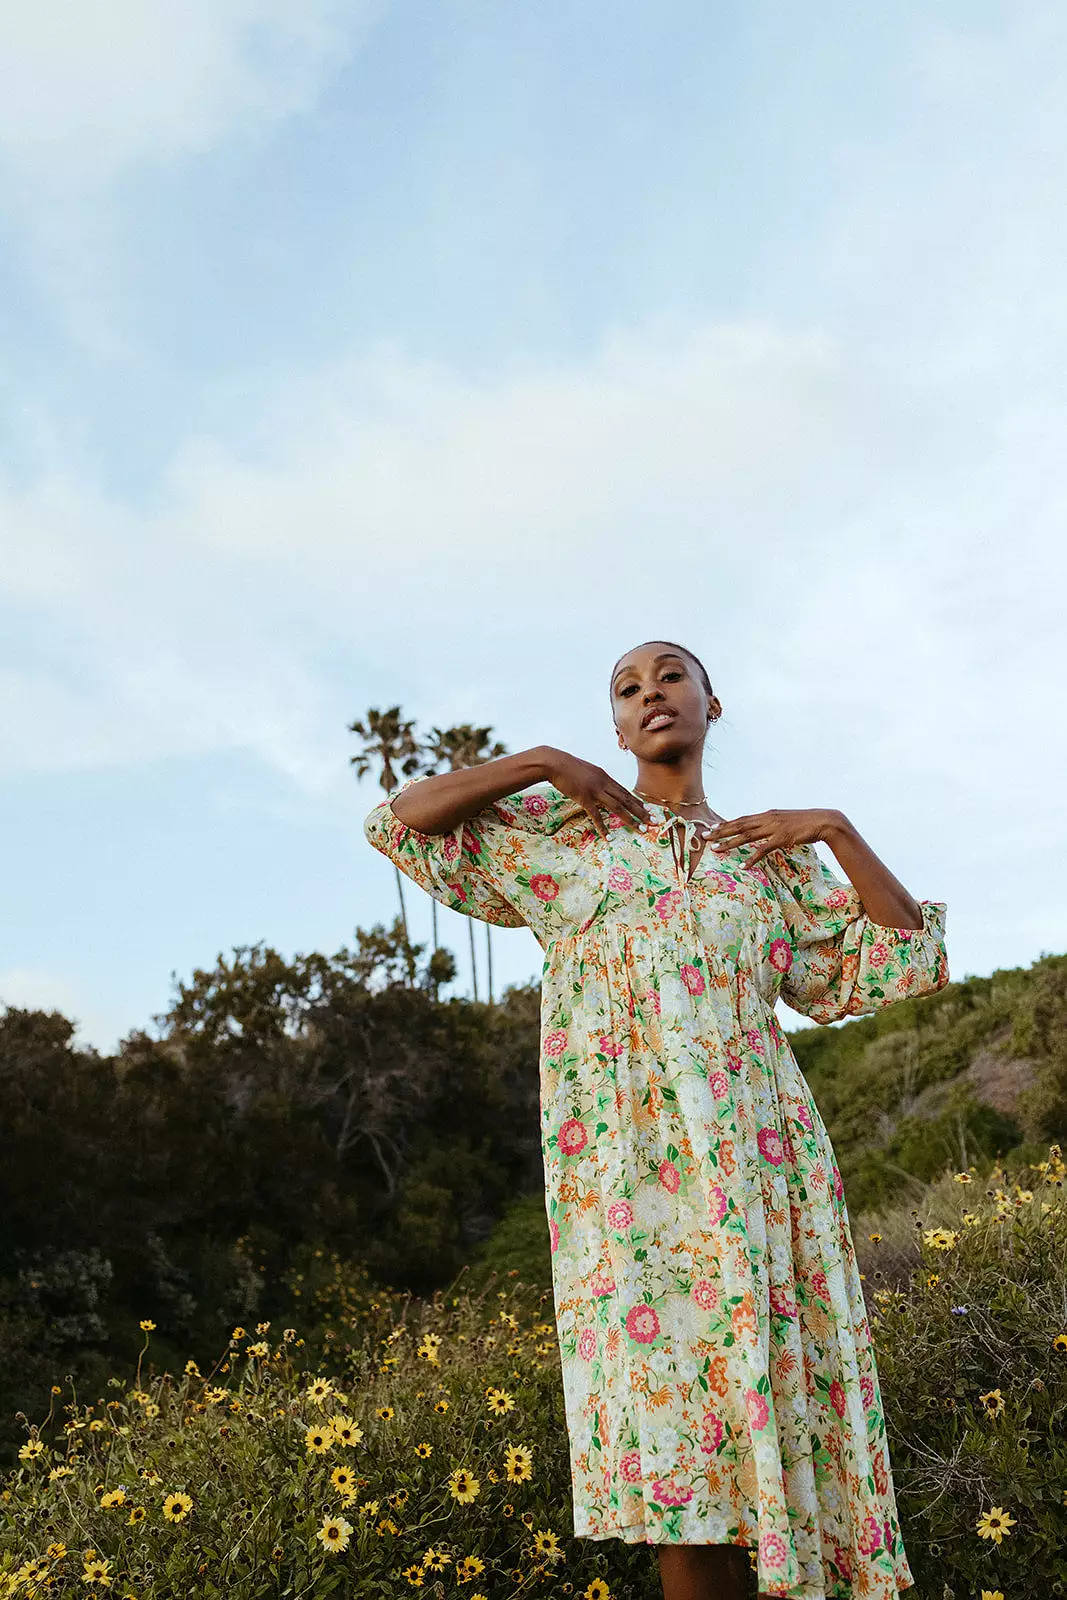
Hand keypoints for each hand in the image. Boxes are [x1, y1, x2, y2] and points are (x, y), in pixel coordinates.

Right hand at [543, 750, 650, 838]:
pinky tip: (608, 836)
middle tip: (653, 822)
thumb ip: (595, 779)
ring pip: (618, 807)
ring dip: (631, 819)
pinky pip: (596, 815)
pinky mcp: (584, 797)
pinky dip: (603, 827)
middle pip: (627, 799)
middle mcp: (604, 783)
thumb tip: (600, 786)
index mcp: (605, 777)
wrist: (555, 763)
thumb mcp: (587, 771)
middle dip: (641, 812)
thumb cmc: (567, 767)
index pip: (625, 792)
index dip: (637, 802)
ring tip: (641, 829)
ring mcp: (595, 790)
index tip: (647, 810)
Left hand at [708, 808, 843, 866]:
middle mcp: (768, 818)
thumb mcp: (785, 820)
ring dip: (729, 843)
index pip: (742, 818)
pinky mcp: (782, 838)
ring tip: (715, 849)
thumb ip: (772, 823)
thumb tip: (762, 829)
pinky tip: (743, 866)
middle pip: (739, 825)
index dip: (726, 823)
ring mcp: (774, 828)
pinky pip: (763, 850)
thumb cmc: (806, 823)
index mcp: (768, 814)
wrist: (824, 821)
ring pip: (746, 836)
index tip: (712, 827)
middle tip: (704, 836)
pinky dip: (752, 858)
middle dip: (720, 831)